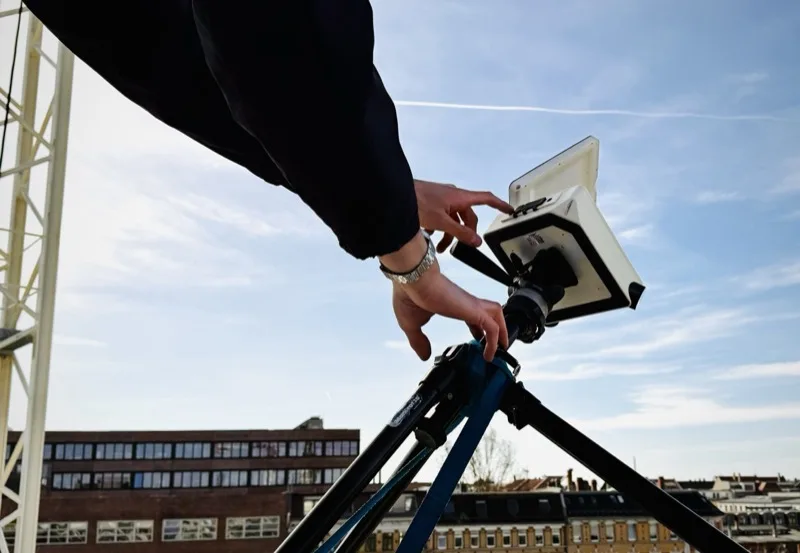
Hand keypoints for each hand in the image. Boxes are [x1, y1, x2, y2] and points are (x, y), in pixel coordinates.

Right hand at [391, 262, 508, 361]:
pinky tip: (489, 353)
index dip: (478, 328)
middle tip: (497, 345)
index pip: (472, 315)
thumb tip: (424, 355)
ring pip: (496, 315)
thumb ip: (418, 340)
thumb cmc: (409, 294)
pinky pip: (492, 328)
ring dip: (502, 332)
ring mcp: (471, 305)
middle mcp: (464, 303)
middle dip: (496, 328)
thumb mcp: (411, 324)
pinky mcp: (474, 310)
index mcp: (452, 303)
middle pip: (490, 311)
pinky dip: (495, 341)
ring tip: (501, 348)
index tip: (477, 339)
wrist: (413, 278)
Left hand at [414, 179, 512, 252]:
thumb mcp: (441, 221)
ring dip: (450, 234)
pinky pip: (442, 216)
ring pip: (453, 218)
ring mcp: (442, 199)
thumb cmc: (414, 200)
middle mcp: (452, 196)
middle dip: (465, 232)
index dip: (499, 205)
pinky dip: (440, 228)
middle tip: (461, 246)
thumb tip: (476, 240)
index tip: (509, 210)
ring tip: (441, 247)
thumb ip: (460, 233)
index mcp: (459, 197)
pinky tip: (431, 237)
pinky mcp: (432, 202)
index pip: (486, 199)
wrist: (393, 193)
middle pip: (468, 216)